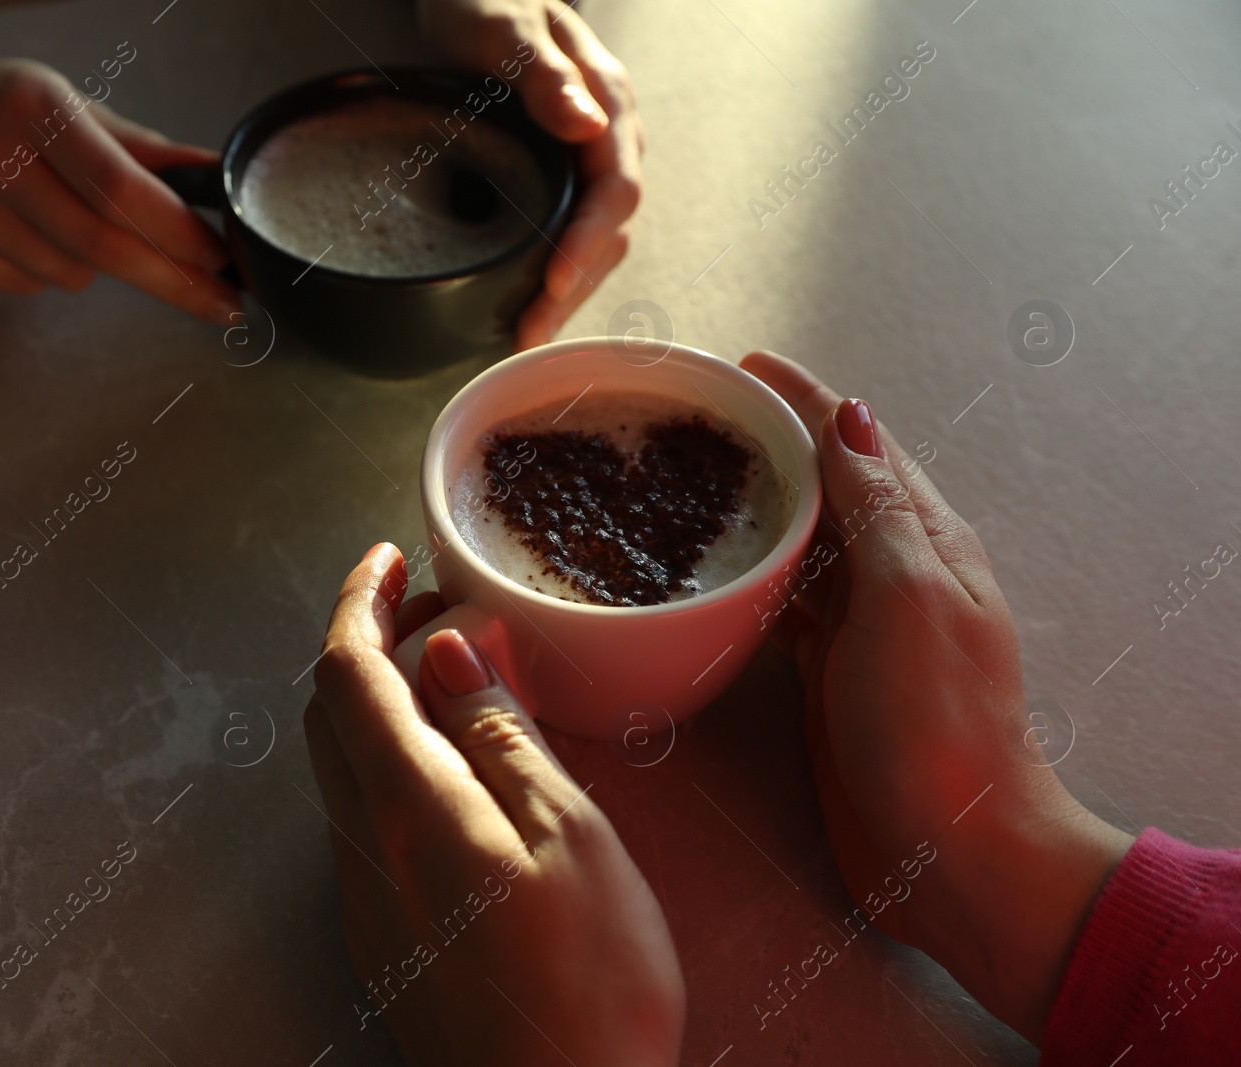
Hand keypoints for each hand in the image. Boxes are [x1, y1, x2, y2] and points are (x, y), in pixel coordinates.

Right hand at [0, 41, 237, 321]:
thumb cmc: (7, 106)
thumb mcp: (72, 106)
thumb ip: (144, 150)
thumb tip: (217, 177)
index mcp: (32, 105)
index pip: (118, 188)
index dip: (177, 232)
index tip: (221, 259)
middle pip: (99, 244)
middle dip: (170, 279)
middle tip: (220, 303)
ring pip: (65, 273)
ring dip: (96, 265)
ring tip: (72, 223)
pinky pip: (22, 285)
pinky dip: (45, 272)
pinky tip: (25, 231)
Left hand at [304, 544, 683, 1066]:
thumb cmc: (588, 988)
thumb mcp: (571, 838)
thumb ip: (501, 735)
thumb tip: (450, 645)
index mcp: (410, 805)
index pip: (347, 672)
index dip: (361, 602)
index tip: (391, 560)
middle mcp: (366, 847)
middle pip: (327, 714)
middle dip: (364, 643)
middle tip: (428, 609)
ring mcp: (367, 898)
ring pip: (338, 767)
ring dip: (372, 702)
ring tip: (445, 679)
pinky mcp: (384, 937)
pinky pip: (360, 820)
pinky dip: (384, 761)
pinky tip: (448, 774)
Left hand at [417, 0, 642, 348]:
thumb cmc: (488, 1)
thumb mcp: (506, 30)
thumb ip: (545, 75)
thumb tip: (585, 125)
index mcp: (608, 105)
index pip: (614, 190)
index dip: (587, 243)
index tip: (554, 284)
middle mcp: (607, 141)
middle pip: (608, 231)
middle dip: (574, 289)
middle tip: (529, 334)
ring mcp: (587, 163)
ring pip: (594, 241)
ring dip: (566, 294)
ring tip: (525, 338)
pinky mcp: (561, 178)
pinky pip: (570, 234)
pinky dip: (552, 275)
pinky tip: (525, 306)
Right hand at [739, 351, 1131, 1041]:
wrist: (952, 848)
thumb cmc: (937, 721)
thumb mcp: (910, 597)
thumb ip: (877, 509)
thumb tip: (852, 415)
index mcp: (925, 539)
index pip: (859, 443)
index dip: (804, 399)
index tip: (745, 363)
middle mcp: (893, 572)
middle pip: (825, 485)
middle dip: (768, 443)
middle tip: (694, 416)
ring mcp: (858, 625)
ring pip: (798, 543)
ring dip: (752, 505)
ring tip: (685, 477)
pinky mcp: (825, 672)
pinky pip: (780, 604)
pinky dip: (746, 575)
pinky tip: (708, 568)